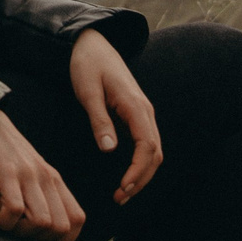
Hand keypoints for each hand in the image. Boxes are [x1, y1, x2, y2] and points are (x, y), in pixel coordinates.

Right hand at [0, 109, 82, 240]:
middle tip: (19, 234)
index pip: (77, 220)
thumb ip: (44, 194)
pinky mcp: (7, 173)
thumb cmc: (5, 153)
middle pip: (61, 227)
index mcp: (55, 180)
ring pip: (42, 222)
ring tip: (6, 225)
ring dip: (22, 232)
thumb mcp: (32, 172)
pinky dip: (5, 222)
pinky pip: (14, 210)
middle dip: (40, 240)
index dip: (64, 240)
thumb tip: (49, 226)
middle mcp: (47, 178)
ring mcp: (28, 176)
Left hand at [69, 28, 162, 205]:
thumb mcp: (87, 91)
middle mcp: (145, 111)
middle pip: (155, 154)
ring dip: (141, 174)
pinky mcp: (135, 114)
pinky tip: (126, 176)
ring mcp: (142, 113)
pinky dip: (139, 163)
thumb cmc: (86, 64)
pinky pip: (145, 144)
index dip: (138, 172)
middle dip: (141, 179)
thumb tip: (110, 150)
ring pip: (152, 151)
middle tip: (119, 198)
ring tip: (122, 193)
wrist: (91, 42)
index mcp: (135, 106)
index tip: (123, 188)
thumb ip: (99, 120)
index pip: (147, 147)